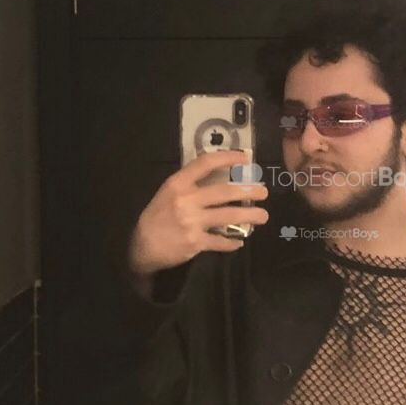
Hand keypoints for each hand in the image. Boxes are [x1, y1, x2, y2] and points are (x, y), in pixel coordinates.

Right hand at [128, 149, 268, 276]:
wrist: (142, 246)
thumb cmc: (157, 217)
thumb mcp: (168, 193)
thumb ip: (190, 184)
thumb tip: (221, 175)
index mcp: (178, 183)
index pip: (205, 163)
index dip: (228, 158)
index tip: (246, 158)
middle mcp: (186, 200)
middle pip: (224, 191)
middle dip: (248, 190)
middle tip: (263, 191)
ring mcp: (192, 222)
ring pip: (228, 216)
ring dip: (249, 215)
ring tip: (263, 215)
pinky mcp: (195, 242)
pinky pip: (221, 241)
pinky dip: (232, 242)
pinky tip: (239, 241)